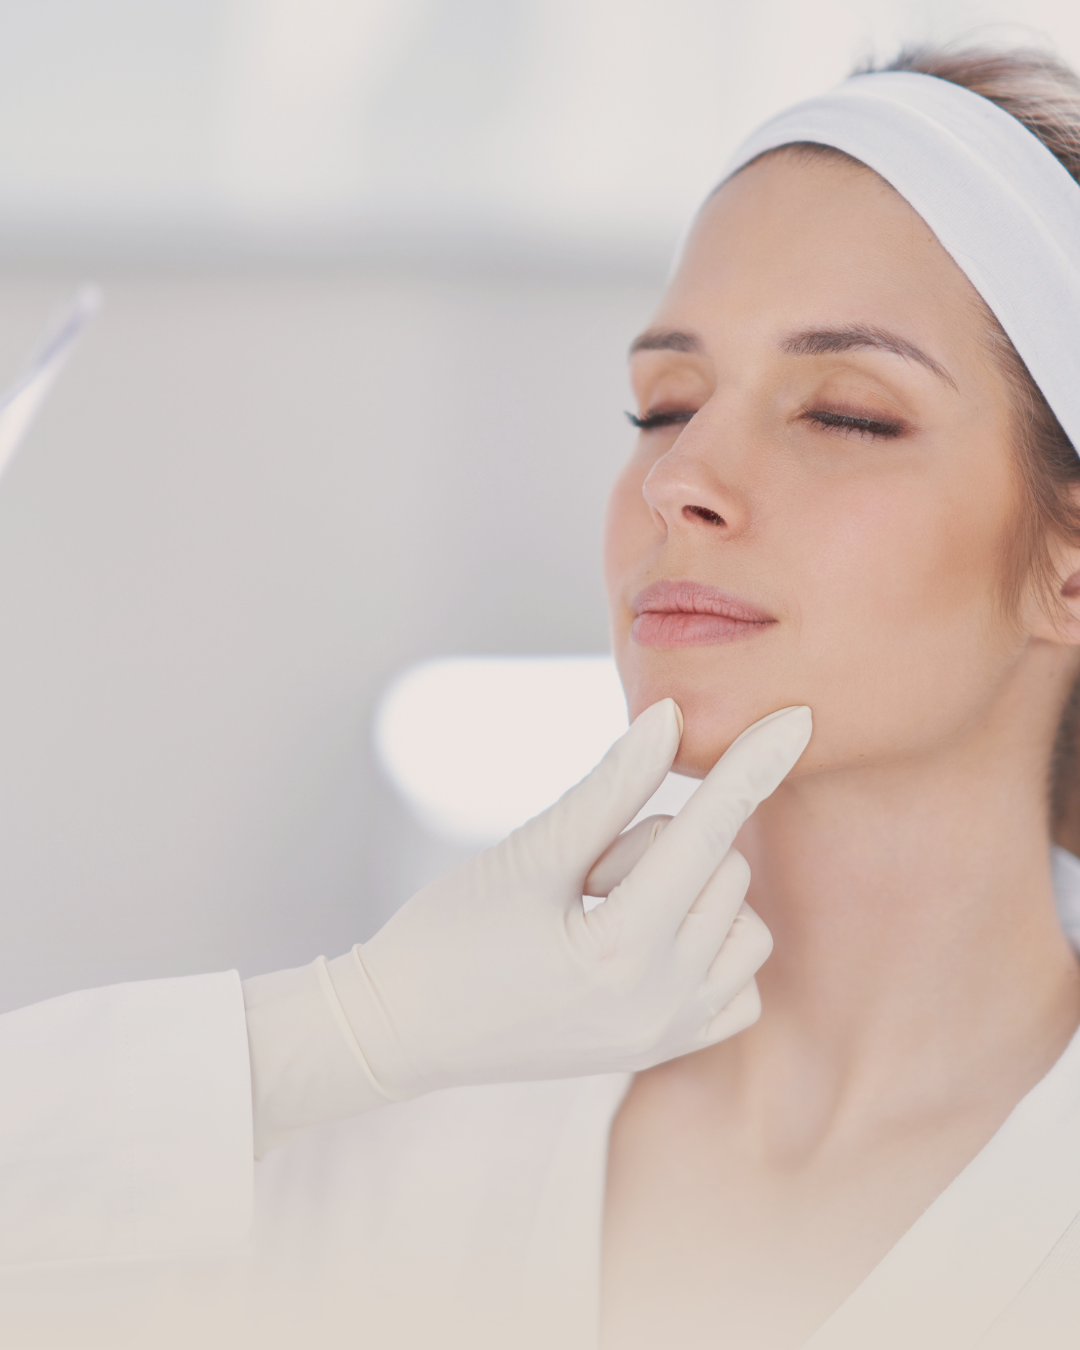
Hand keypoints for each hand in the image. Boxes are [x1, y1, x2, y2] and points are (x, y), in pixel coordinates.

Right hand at [325, 700, 811, 1097]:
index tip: (800, 715)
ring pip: (742, 922)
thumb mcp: (528, 854)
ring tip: (605, 911)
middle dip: (660, 846)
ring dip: (690, 893)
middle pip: (722, 870)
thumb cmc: (449, 934)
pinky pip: (738, 981)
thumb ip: (609, 787)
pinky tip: (646, 939)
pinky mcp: (666, 1050)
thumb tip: (671, 718)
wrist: (403, 1029)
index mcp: (622, 952)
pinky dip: (709, 945)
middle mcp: (662, 1005)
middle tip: (581, 876)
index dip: (751, 764)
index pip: (707, 833)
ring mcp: (669, 1036)